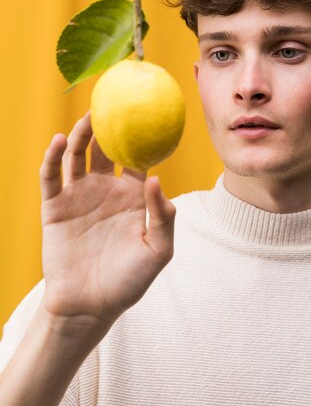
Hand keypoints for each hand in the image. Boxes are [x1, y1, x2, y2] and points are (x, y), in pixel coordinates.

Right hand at [39, 112, 175, 331]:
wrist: (90, 305)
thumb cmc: (129, 281)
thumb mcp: (157, 251)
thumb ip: (163, 218)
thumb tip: (157, 180)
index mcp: (133, 197)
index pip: (139, 158)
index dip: (144, 137)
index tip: (150, 112)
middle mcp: (106, 190)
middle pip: (107, 149)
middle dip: (110, 125)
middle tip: (115, 100)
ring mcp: (80, 196)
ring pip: (79, 156)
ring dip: (82, 134)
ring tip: (89, 116)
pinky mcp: (56, 206)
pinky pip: (52, 176)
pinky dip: (54, 157)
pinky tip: (61, 141)